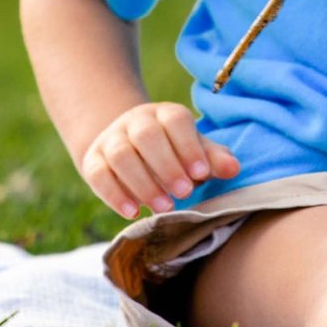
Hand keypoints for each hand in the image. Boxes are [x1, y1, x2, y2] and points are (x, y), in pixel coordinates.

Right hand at [78, 102, 240, 218]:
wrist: (131, 149)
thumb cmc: (173, 153)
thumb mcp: (194, 152)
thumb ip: (213, 159)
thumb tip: (233, 169)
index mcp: (165, 115)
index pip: (175, 121)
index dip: (188, 146)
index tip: (201, 175)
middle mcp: (135, 121)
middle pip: (146, 135)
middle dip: (166, 166)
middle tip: (184, 193)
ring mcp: (111, 139)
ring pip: (121, 155)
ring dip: (143, 183)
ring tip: (163, 207)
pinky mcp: (93, 160)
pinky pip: (98, 173)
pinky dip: (114, 194)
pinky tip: (133, 212)